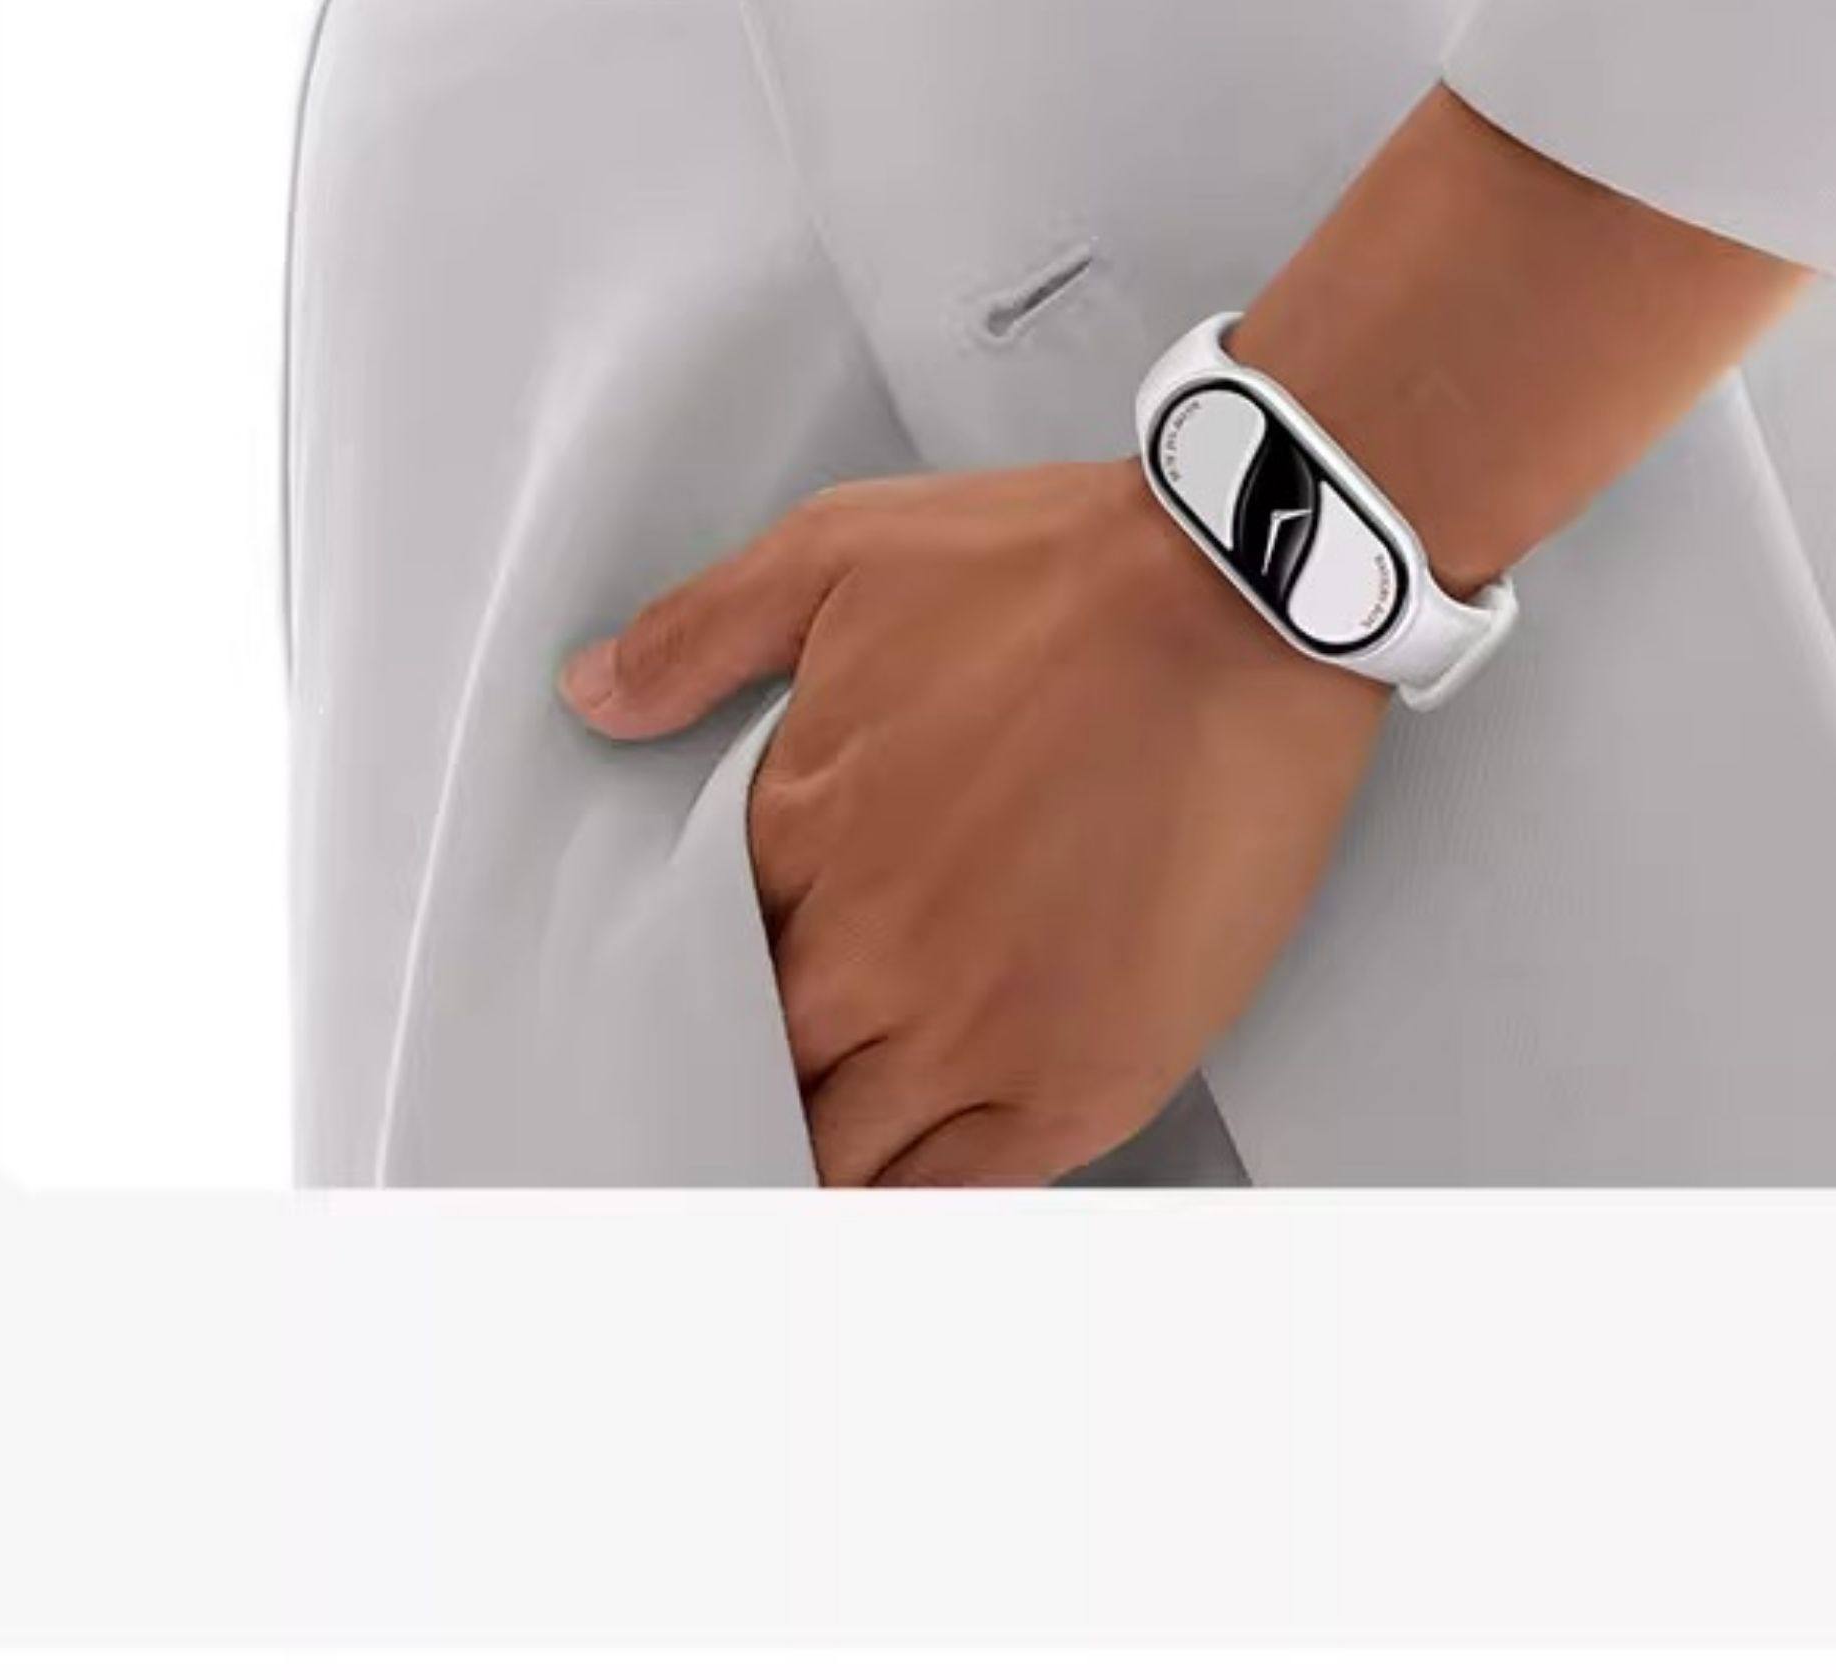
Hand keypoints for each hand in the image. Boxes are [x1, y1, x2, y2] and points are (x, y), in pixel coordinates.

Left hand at [561, 461, 1385, 1185]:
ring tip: (825, 1149)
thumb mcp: (842, 551)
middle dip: (748, 1077)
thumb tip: (594, 696)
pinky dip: (915, 1206)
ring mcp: (975, 1031)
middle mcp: (871, 955)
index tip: (722, 993)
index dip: (703, 987)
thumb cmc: (1061, 571)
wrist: (1241, 600)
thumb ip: (701, 633)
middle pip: (757, 1069)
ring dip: (820, 1154)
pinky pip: (956, 1196)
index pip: (699, 965)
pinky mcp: (1080, 1080)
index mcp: (802, 837)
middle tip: (763, 1084)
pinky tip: (904, 1196)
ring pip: (839, 1154)